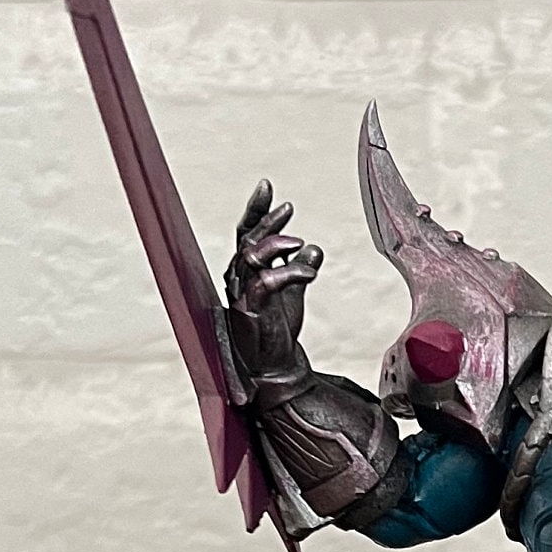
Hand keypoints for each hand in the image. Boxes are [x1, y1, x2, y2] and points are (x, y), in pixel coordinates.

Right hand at [224, 180, 323, 380]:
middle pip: (247, 239)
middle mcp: (239, 279)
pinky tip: (309, 271)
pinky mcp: (251, 311)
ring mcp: (242, 295)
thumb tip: (312, 247)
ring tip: (299, 241)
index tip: (267, 186)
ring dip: (275, 243)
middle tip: (288, 208)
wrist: (275, 366)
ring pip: (250, 256)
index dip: (256, 209)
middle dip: (266, 219)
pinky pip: (265, 283)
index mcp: (246, 271)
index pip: (246, 232)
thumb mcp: (292, 293)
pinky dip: (288, 272)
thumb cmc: (277, 329)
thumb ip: (298, 267)